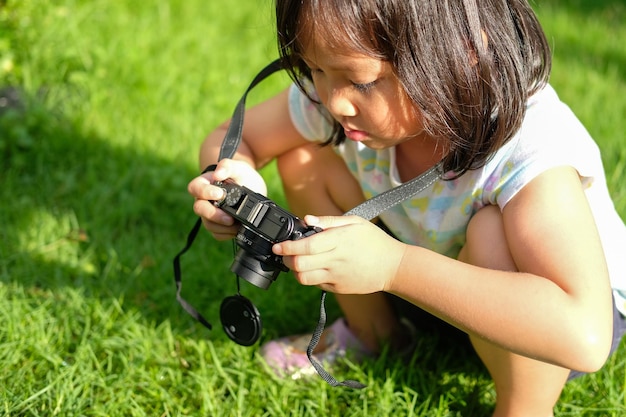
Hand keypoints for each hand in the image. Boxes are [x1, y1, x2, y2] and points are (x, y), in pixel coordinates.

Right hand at [187, 159, 266, 239]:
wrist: (252, 188)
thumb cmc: (241, 175)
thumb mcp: (237, 167)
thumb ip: (227, 166)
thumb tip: (218, 174)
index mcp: (205, 184)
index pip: (195, 188)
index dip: (205, 192)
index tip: (220, 194)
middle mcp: (204, 200)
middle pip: (199, 209)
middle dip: (213, 215)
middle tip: (229, 217)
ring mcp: (210, 214)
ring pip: (208, 224)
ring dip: (222, 227)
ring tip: (236, 224)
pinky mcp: (218, 226)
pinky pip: (217, 234)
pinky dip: (227, 234)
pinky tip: (237, 229)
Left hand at [273, 215, 406, 293]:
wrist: (393, 267)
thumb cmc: (374, 241)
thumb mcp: (355, 222)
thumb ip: (328, 221)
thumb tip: (306, 219)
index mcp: (339, 241)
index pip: (306, 246)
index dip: (288, 246)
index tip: (278, 245)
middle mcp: (336, 260)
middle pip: (300, 264)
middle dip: (286, 258)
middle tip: (284, 252)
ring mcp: (336, 277)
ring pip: (304, 278)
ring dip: (295, 270)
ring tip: (297, 261)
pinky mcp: (338, 288)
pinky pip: (316, 285)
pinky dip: (309, 277)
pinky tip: (315, 268)